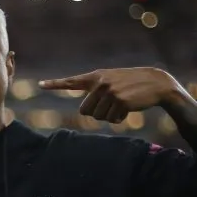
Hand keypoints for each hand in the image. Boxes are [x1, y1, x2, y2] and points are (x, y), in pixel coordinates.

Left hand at [38, 67, 190, 122]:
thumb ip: (97, 92)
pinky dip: (120, 118)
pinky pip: (112, 120)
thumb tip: (86, 112)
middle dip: (97, 113)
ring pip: (98, 117)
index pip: (71, 81)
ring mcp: (110, 92)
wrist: (156, 83)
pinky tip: (129, 107)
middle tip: (112, 105)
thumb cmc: (133, 85)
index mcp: (96, 77)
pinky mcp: (120, 101)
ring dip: (110, 116)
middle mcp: (100, 83)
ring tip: (122, 104)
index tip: (40, 84)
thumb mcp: (113, 83)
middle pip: (85, 111)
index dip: (55, 84)